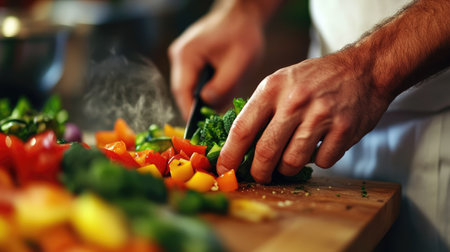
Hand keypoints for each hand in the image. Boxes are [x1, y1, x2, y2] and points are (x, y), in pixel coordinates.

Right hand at [169, 3, 264, 119]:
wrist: (242, 12)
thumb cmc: (243, 34)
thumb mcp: (238, 62)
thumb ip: (222, 85)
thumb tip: (207, 103)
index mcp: (187, 55)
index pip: (182, 92)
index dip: (189, 114)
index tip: (199, 131)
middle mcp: (179, 55)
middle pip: (182, 91)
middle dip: (197, 108)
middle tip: (211, 126)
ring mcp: (183, 56)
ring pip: (188, 87)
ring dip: (201, 100)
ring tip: (217, 111)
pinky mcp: (190, 58)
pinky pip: (194, 80)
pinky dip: (204, 90)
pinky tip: (220, 94)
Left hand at [216, 54, 391, 182]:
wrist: (363, 68)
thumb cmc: (315, 79)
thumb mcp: (281, 82)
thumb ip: (260, 110)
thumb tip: (237, 146)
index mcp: (272, 88)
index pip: (242, 129)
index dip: (230, 155)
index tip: (224, 171)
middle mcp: (294, 101)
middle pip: (266, 151)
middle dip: (259, 172)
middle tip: (260, 176)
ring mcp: (321, 115)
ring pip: (292, 162)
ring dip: (288, 168)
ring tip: (291, 159)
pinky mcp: (344, 128)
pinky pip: (322, 161)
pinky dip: (318, 160)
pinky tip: (320, 146)